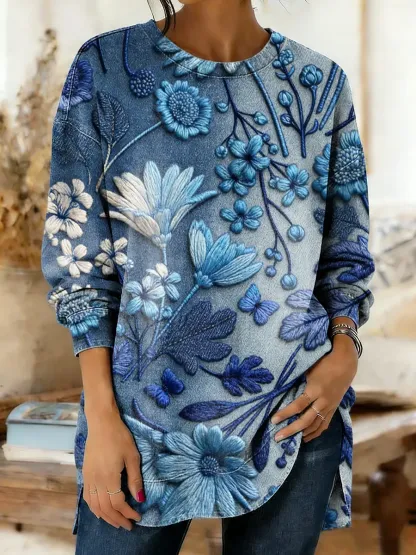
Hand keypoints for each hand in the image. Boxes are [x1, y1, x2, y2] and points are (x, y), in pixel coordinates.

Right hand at [82, 405, 143, 529]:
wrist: (101, 423)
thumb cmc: (119, 436)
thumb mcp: (132, 456)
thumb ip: (135, 478)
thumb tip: (140, 498)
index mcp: (109, 477)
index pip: (118, 503)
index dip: (128, 513)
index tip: (138, 517)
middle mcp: (96, 481)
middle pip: (105, 509)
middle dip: (117, 519)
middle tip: (128, 525)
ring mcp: (88, 478)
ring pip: (94, 506)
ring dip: (105, 516)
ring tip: (117, 521)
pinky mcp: (85, 473)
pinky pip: (87, 497)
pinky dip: (94, 508)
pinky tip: (100, 510)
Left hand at [271, 334, 357, 442]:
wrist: (345, 364)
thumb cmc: (324, 363)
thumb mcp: (309, 371)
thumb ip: (299, 382)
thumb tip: (282, 390)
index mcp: (315, 390)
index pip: (298, 405)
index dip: (285, 414)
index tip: (273, 420)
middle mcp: (323, 401)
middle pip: (305, 420)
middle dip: (291, 430)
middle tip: (278, 437)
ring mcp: (329, 407)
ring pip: (315, 426)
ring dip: (302, 434)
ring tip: (289, 440)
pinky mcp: (333, 409)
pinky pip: (324, 424)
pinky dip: (315, 433)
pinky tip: (306, 438)